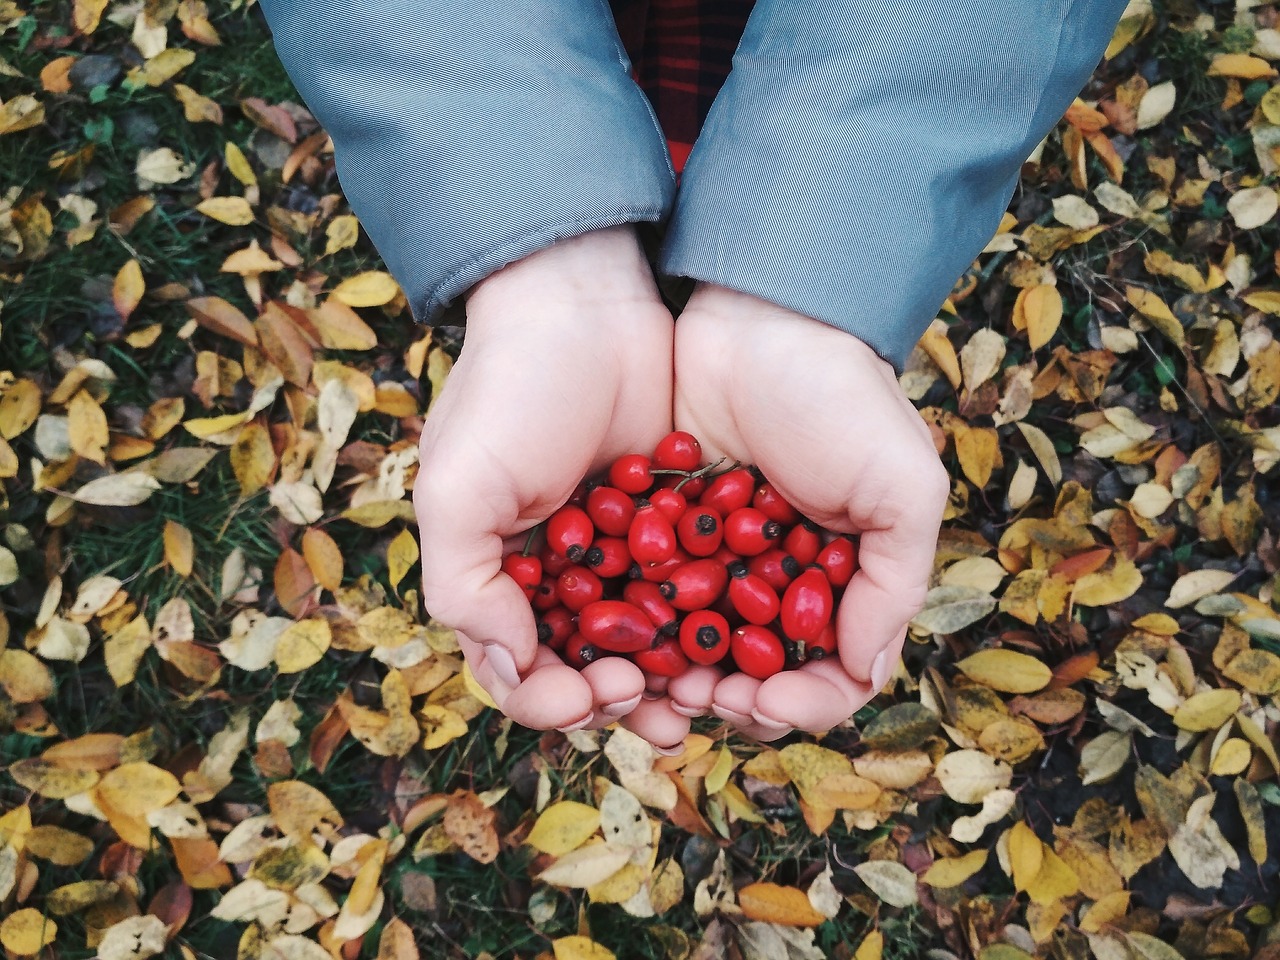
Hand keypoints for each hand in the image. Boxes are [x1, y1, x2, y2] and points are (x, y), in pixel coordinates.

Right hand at [413, 227, 689, 744]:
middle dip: (621, 704)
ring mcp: (620, 553)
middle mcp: (559, 575)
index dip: (550, 700)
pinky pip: (691, 593)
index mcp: (500, 577)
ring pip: (648, 643)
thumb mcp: (459, 487)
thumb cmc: (507, 392)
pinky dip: (708, 627)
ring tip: (703, 702)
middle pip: (588, 669)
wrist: (580, 305)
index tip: (587, 696)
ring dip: (671, 681)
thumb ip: (466, 582)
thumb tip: (508, 663)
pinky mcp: (675, 525)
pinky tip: (735, 646)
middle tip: (659, 713)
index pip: (519, 670)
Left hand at [669, 284, 948, 738]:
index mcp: (841, 579)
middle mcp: (779, 579)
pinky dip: (636, 627)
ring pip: (696, 646)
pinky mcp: (662, 530)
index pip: (829, 672)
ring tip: (656, 684)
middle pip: (756, 673)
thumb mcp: (900, 485)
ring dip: (677, 676)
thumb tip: (864, 670)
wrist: (759, 317)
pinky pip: (648, 595)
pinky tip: (617, 642)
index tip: (765, 702)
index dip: (801, 703)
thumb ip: (894, 582)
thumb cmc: (843, 397)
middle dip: (729, 698)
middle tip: (699, 698)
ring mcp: (717, 558)